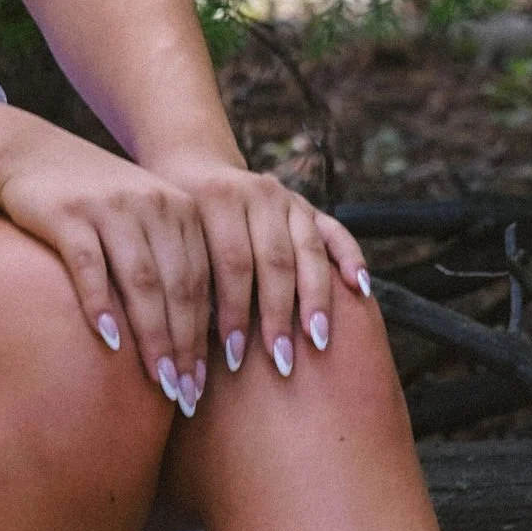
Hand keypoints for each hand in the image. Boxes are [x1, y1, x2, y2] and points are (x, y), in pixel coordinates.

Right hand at [0, 136, 369, 407]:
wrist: (35, 155)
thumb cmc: (97, 205)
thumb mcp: (145, 222)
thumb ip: (174, 264)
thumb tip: (202, 342)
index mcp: (182, 210)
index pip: (205, 281)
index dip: (209, 335)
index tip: (206, 382)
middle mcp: (154, 204)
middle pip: (180, 285)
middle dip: (186, 345)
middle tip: (186, 392)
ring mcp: (111, 206)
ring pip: (141, 279)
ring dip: (153, 334)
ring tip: (158, 378)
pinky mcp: (68, 212)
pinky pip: (89, 264)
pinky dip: (101, 303)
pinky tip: (109, 339)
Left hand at [156, 156, 370, 389]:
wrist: (194, 169)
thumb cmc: (178, 224)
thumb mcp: (172, 240)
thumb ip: (186, 277)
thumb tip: (187, 345)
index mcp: (218, 199)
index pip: (231, 263)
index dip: (235, 312)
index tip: (234, 358)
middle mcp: (257, 194)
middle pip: (274, 261)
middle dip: (278, 315)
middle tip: (282, 361)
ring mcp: (287, 199)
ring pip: (308, 250)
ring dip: (315, 299)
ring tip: (318, 340)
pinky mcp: (308, 206)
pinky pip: (336, 232)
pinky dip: (350, 258)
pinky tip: (359, 288)